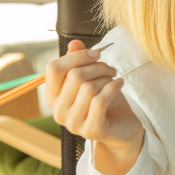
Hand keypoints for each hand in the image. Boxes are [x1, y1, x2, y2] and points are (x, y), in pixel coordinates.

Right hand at [44, 39, 143, 164]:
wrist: (122, 128)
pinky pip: (100, 100)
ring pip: (88, 87)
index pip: (53, 68)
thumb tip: (74, 43)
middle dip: (97, 66)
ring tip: (114, 77)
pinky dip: (113, 87)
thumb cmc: (104, 101)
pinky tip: (120, 84)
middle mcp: (58, 111)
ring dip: (106, 77)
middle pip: (74, 76)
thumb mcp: (90, 78)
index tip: (96, 54)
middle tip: (110, 68)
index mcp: (53, 96)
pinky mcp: (91, 130)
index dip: (76, 56)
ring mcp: (73, 123)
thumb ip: (79, 62)